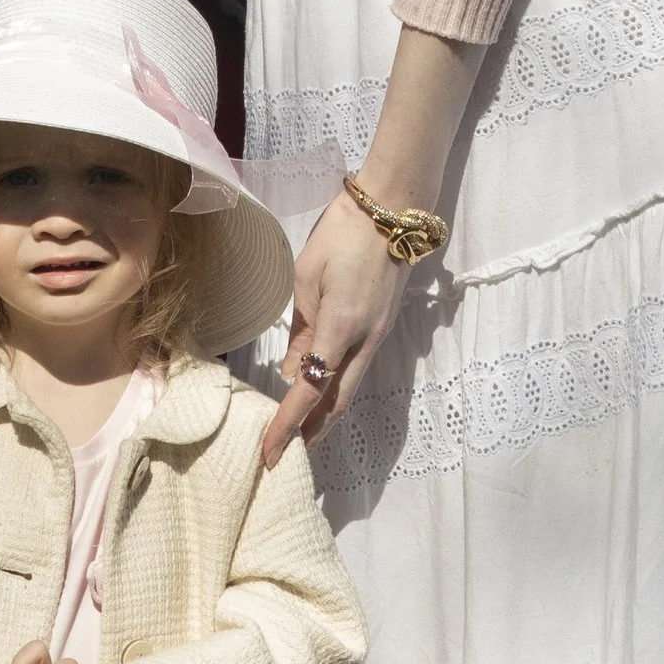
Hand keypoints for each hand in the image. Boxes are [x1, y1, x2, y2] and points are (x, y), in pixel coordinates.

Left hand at [260, 190, 413, 463]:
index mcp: (340, 327)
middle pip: (338, 402)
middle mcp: (365, 340)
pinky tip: (319, 389)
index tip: (271, 452)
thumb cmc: (342, 234)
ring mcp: (379, 334)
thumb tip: (292, 370)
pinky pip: (357, 368)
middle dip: (313, 432)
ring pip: (350, 388)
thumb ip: (300, 328)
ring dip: (326, 414)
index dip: (288, 425)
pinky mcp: (383, 325)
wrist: (392, 209)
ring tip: (300, 431)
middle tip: (287, 453)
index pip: (310, 390)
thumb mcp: (306, 277)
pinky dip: (337, 387)